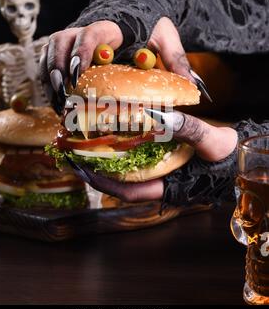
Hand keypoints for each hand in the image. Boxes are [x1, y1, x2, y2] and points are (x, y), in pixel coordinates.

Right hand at [40, 17, 210, 112]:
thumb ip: (177, 59)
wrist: (137, 6)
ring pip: (51, 50)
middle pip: (62, 41)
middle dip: (58, 67)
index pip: (92, 33)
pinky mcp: (69, 46)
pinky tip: (54, 98)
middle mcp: (88, 28)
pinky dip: (48, 77)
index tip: (80, 74)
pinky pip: (50, 58)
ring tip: (57, 102)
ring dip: (50, 75)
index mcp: (112, 25)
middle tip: (64, 92)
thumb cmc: (151, 23)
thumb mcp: (166, 37)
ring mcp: (76, 36)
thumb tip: (193, 88)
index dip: (82, 52)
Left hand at [69, 114, 237, 202]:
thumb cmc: (226, 157)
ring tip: (84, 142)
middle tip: (74, 152)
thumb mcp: (213, 143)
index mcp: (167, 186)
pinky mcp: (160, 161)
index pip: (129, 190)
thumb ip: (192, 131)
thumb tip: (162, 118)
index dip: (104, 182)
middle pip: (120, 181)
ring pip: (126, 169)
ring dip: (105, 158)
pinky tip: (112, 134)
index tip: (84, 169)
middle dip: (96, 170)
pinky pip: (135, 158)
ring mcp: (157, 172)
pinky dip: (122, 148)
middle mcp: (158, 181)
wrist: (234, 155)